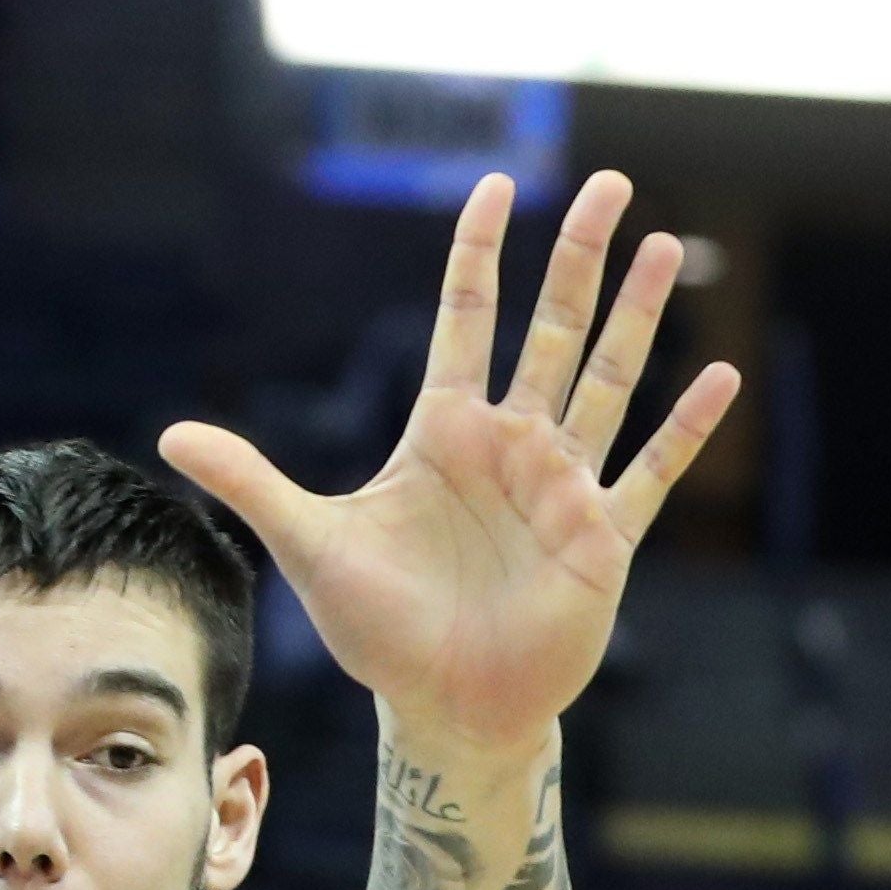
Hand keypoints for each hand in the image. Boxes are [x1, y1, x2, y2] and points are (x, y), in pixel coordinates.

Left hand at [159, 171, 739, 763]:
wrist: (441, 706)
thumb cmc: (378, 630)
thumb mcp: (310, 545)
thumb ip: (252, 481)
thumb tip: (169, 435)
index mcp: (445, 433)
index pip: (466, 321)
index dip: (480, 255)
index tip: (496, 186)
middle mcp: (511, 445)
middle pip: (552, 330)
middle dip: (582, 258)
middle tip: (614, 183)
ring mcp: (562, 486)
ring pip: (608, 380)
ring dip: (638, 316)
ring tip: (667, 245)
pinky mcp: (602, 537)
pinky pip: (650, 471)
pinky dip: (684, 428)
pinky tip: (720, 374)